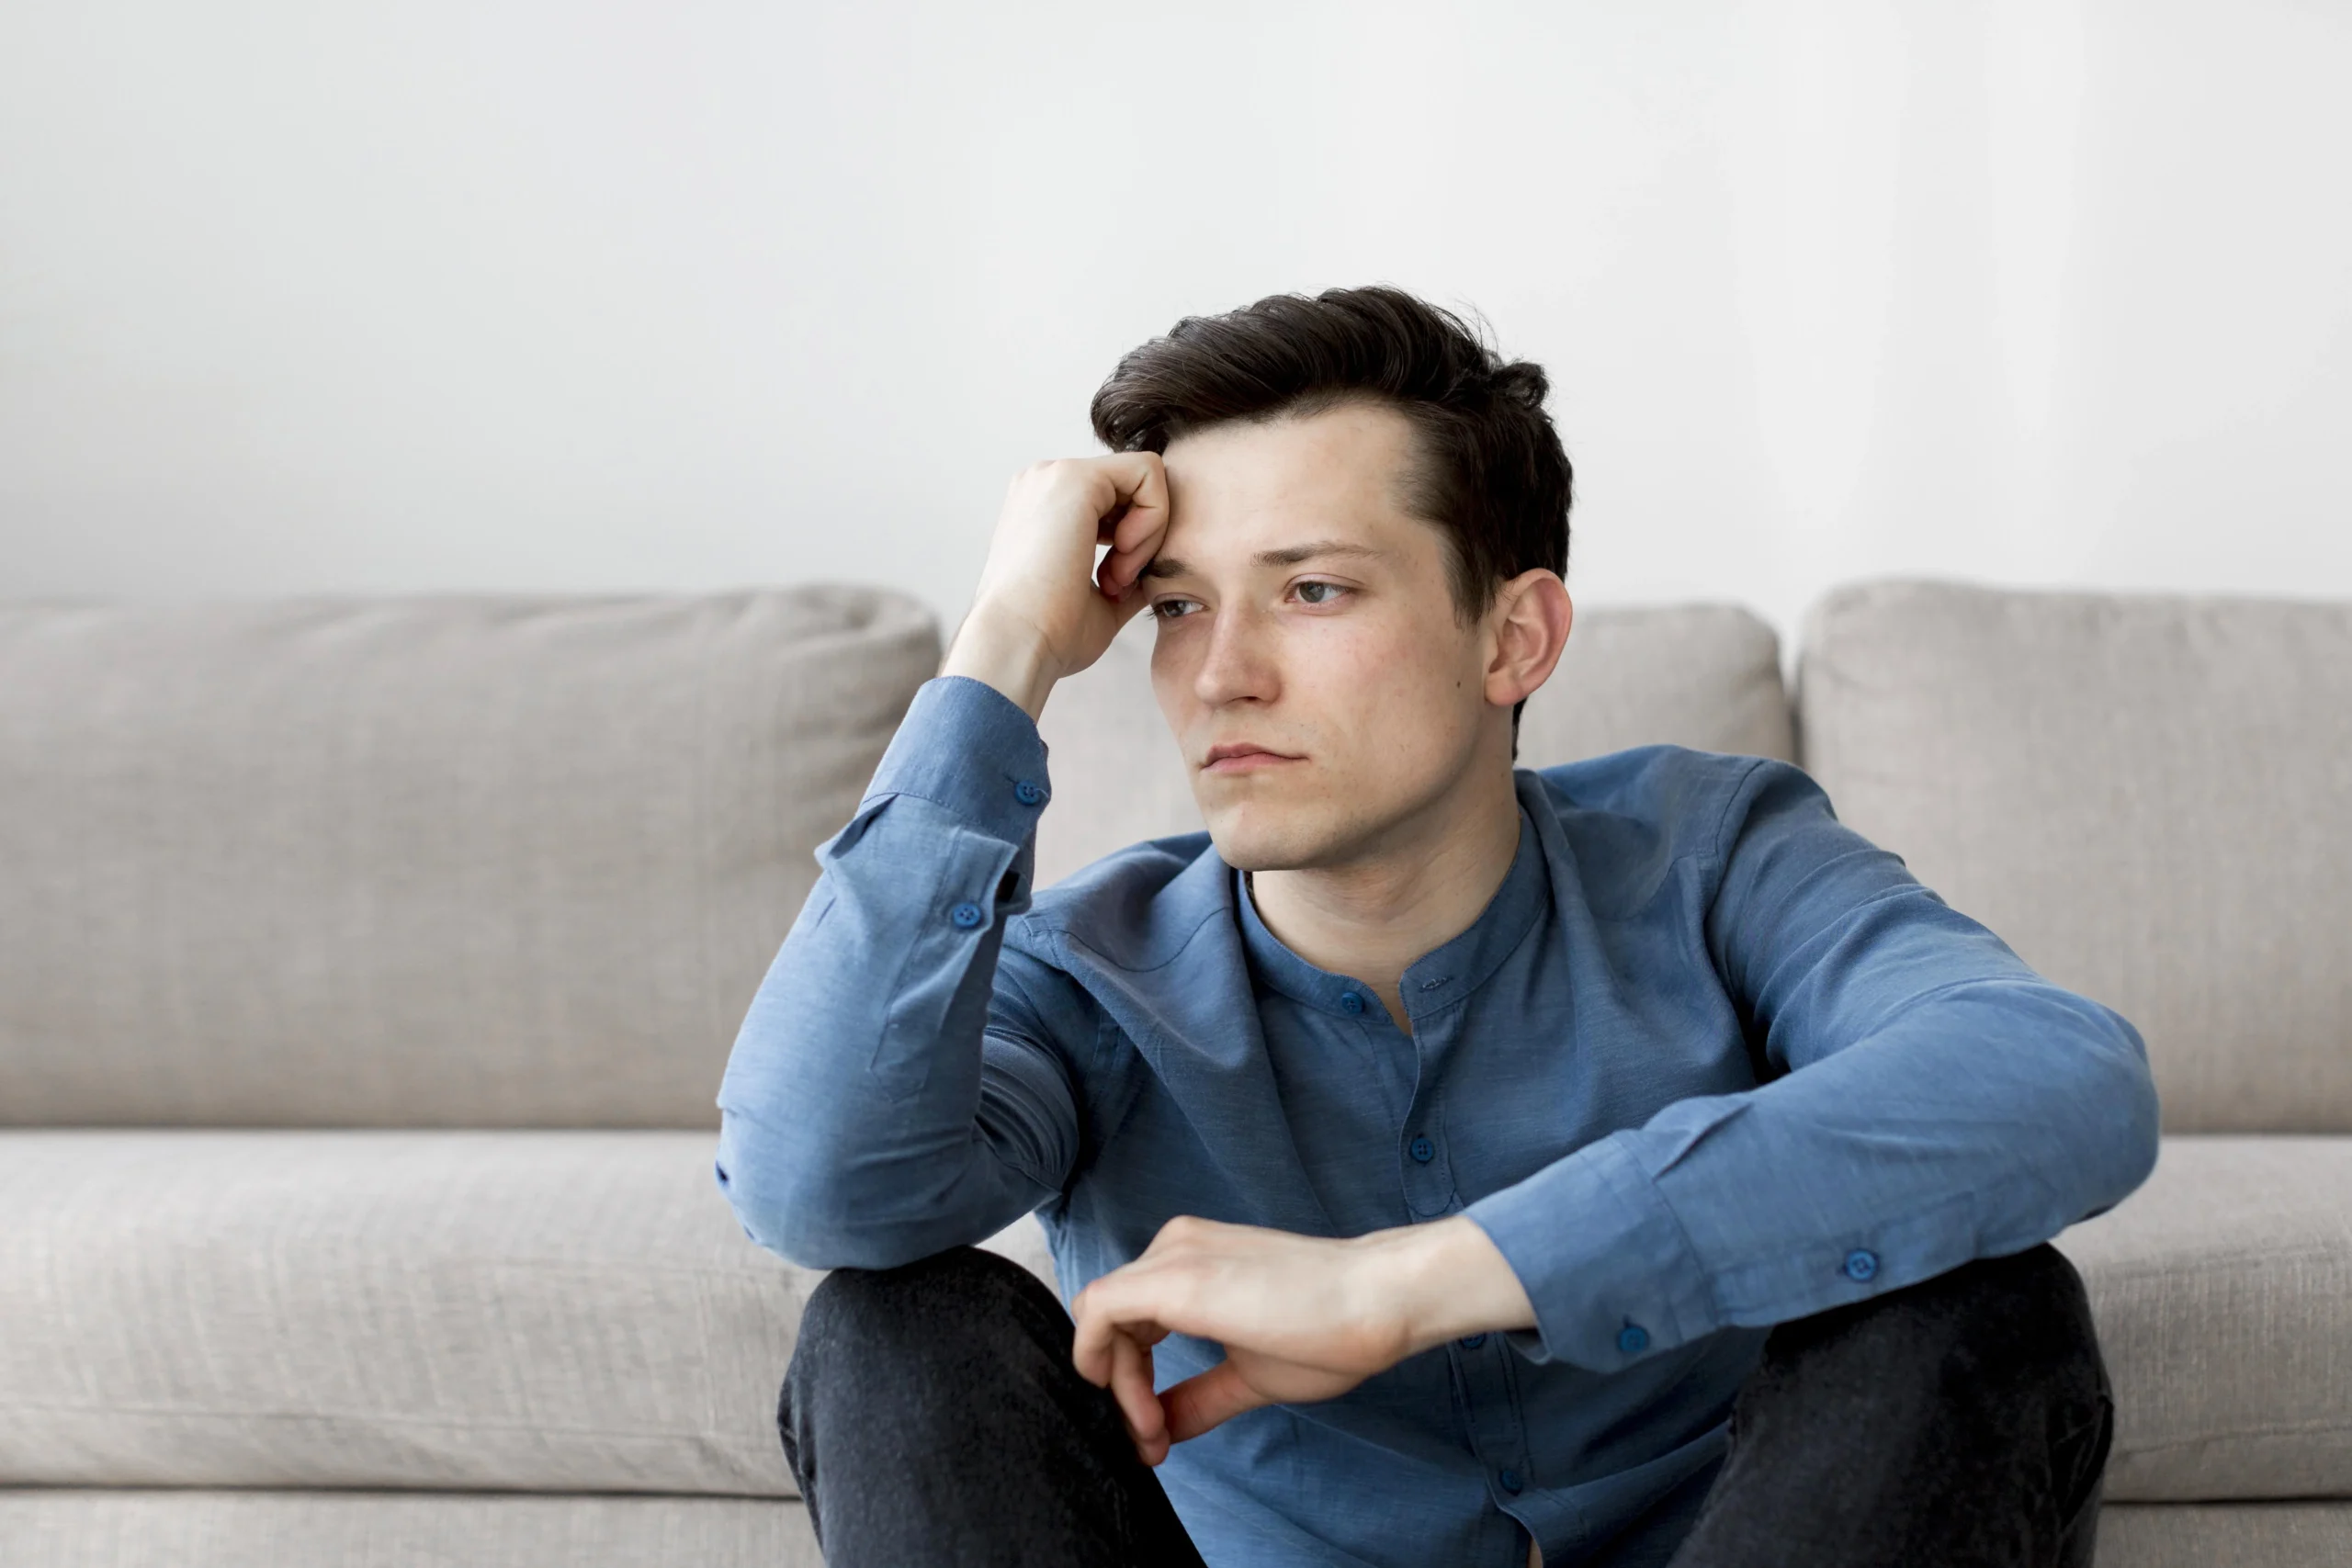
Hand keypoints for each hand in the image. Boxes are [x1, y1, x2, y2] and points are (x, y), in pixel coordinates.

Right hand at [939, 453, 1171, 718]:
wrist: (1018, 642)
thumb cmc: (1049, 633)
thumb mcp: (1098, 599)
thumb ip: (1125, 573)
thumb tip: (1155, 569)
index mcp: (1044, 508)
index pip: (1116, 501)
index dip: (1133, 540)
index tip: (1115, 582)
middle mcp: (1046, 483)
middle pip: (1132, 486)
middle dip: (1143, 535)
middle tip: (1119, 580)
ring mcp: (1057, 474)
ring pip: (1144, 476)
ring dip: (1149, 529)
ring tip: (1117, 573)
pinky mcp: (1077, 477)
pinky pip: (1148, 473)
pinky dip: (1153, 516)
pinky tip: (1125, 552)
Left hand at [1068, 1214, 1534, 1464]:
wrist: (1378, 1300)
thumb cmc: (1330, 1329)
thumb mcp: (1250, 1373)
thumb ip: (1200, 1395)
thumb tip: (1163, 1429)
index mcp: (1190, 1260)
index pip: (1126, 1319)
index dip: (1129, 1382)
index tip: (1158, 1432)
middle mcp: (1173, 1246)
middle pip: (1108, 1321)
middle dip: (1121, 1389)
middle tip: (1154, 1439)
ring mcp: (1172, 1256)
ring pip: (1098, 1319)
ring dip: (1119, 1386)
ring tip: (1157, 1432)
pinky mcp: (1174, 1278)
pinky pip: (1098, 1314)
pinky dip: (1105, 1368)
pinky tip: (1143, 1411)